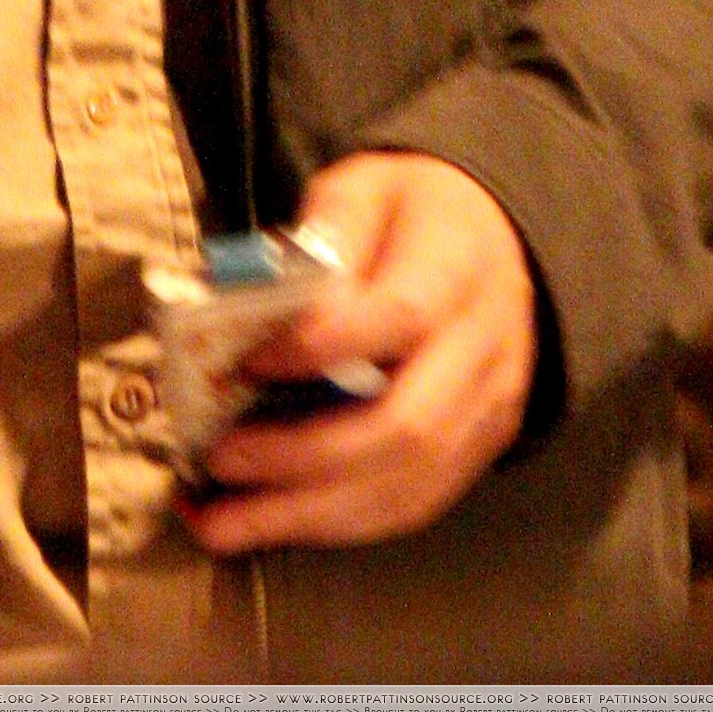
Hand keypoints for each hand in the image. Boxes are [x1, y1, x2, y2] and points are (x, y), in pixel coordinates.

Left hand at [178, 153, 537, 553]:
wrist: (494, 239)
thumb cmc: (410, 210)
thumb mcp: (364, 188)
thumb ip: (322, 235)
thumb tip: (262, 302)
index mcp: (458, 263)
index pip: (398, 317)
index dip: (320, 348)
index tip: (245, 362)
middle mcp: (486, 346)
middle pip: (405, 426)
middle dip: (301, 456)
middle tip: (218, 458)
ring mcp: (491, 408)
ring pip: (409, 486)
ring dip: (308, 515)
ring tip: (222, 523)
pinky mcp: (482, 450)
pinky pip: (415, 506)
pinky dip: (339, 524)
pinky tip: (274, 523)